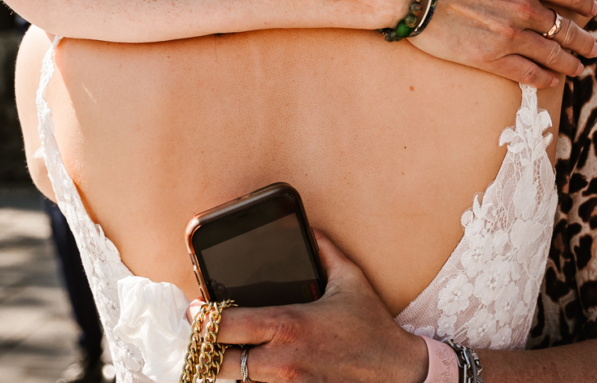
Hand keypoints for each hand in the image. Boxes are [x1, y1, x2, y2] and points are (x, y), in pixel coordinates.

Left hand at [218, 231, 426, 382]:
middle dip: (207, 350)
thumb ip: (325, 251)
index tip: (197, 310)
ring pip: (235, 382)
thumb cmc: (372, 329)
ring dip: (230, 369)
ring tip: (234, 354)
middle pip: (216, 362)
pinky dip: (254, 382)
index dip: (202, 318)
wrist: (398, 374)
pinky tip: (260, 372)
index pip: (222, 325)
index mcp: (288, 325)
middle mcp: (281, 361)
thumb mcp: (351, 281)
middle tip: (209, 338)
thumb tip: (309, 228)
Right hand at [412, 0, 596, 88]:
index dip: (586, 2)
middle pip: (566, 27)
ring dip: (568, 63)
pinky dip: (543, 79)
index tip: (593, 9)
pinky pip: (526, 73)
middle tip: (594, 49)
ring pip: (551, 54)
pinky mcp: (488, 57)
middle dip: (583, 40)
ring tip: (578, 69)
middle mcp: (526, 6)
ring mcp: (509, 34)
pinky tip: (551, 82)